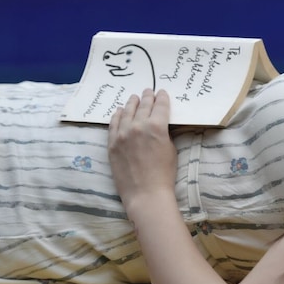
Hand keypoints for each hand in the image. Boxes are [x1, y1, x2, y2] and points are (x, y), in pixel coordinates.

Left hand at [108, 89, 176, 211]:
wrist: (145, 193)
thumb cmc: (164, 173)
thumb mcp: (171, 148)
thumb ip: (163, 133)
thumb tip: (158, 125)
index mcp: (157, 126)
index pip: (160, 106)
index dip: (162, 97)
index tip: (162, 92)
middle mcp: (138, 126)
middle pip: (143, 106)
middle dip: (147, 97)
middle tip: (148, 90)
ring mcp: (122, 134)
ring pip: (126, 112)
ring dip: (131, 103)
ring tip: (134, 98)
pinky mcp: (112, 144)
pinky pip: (113, 124)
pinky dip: (116, 116)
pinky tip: (118, 111)